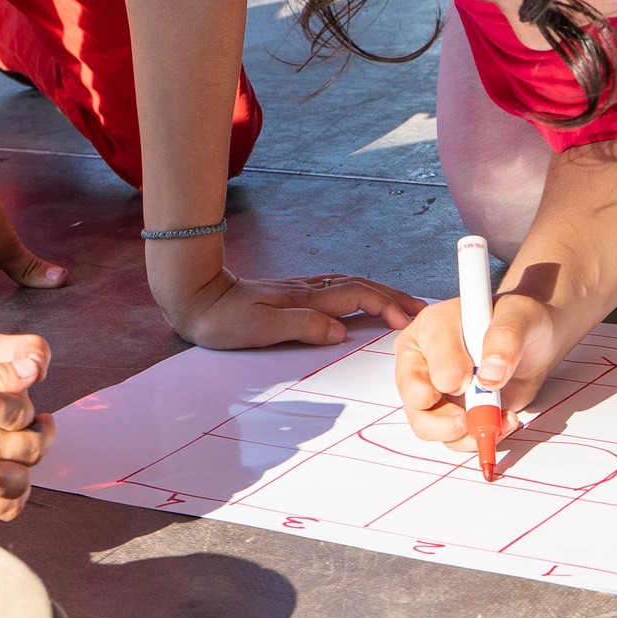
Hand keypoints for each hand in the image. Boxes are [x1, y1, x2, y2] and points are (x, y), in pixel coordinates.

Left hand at [157, 264, 423, 349]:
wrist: (193, 295)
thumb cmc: (221, 317)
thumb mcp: (258, 327)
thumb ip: (300, 327)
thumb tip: (339, 331)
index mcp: (304, 298)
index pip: (356, 297)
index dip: (384, 306)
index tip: (407, 321)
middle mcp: (308, 290)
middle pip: (361, 287)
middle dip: (394, 296)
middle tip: (423, 309)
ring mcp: (302, 289)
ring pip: (352, 285)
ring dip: (381, 293)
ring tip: (404, 304)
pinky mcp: (294, 294)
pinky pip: (339, 290)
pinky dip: (361, 292)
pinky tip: (364, 299)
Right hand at [394, 291, 559, 445]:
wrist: (534, 342)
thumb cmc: (519, 321)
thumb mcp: (519, 316)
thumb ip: (504, 338)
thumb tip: (490, 374)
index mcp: (432, 327)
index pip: (427, 356)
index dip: (449, 372)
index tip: (472, 376)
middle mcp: (425, 360)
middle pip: (413, 398)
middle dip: (442, 416)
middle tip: (469, 419)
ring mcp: (436, 391)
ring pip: (427, 425)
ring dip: (461, 434)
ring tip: (492, 422)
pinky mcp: (452, 413)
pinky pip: (453, 438)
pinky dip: (477, 438)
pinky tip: (501, 421)